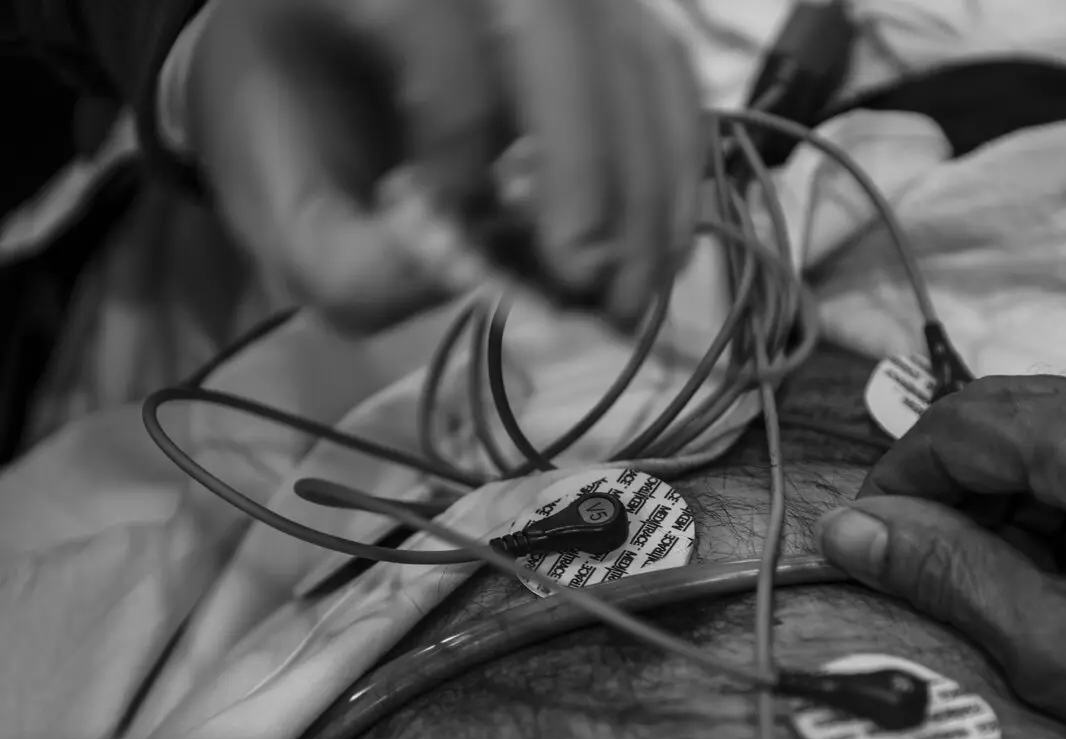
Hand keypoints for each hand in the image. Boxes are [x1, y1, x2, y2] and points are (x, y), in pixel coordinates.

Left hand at [185, 0, 704, 330]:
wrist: (312, 83)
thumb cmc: (296, 152)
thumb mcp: (293, 226)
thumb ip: (355, 261)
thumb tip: (476, 275)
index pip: (424, 16)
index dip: (456, 120)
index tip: (457, 219)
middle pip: (559, 27)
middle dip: (588, 168)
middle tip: (590, 285)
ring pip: (634, 52)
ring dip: (649, 181)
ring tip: (632, 289)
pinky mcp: (602, 18)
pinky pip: (666, 74)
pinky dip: (676, 164)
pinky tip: (661, 248)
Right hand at [816, 376, 1065, 738]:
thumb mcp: (1060, 650)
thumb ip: (947, 576)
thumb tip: (851, 530)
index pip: (960, 426)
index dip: (897, 482)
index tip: (866, 543)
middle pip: (998, 412)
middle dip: (944, 486)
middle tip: (919, 566)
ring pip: (1041, 425)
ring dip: (996, 492)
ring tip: (997, 583)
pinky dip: (1049, 494)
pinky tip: (1054, 567)